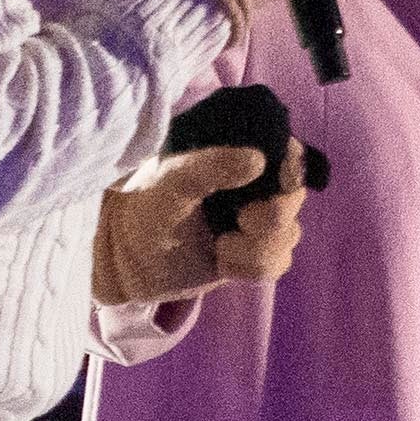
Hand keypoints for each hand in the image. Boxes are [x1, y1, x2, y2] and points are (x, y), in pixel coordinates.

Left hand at [96, 142, 309, 306]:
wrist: (126, 259)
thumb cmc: (145, 207)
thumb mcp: (170, 181)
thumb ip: (209, 167)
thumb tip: (257, 160)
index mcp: (235, 156)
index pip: (286, 153)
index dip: (291, 169)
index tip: (278, 183)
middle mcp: (252, 186)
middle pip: (293, 198)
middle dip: (271, 217)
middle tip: (241, 221)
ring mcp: (254, 222)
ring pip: (288, 235)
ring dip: (257, 248)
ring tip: (221, 247)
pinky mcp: (251, 255)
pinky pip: (278, 262)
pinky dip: (253, 267)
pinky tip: (223, 262)